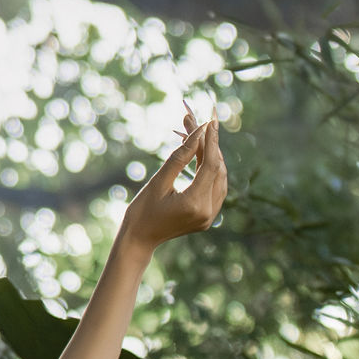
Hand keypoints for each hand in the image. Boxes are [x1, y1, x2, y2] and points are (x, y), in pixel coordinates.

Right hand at [115, 106, 228, 256]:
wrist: (139, 239)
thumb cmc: (142, 210)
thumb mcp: (158, 182)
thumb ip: (179, 158)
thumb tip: (196, 134)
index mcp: (195, 204)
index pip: (209, 165)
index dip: (210, 140)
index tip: (209, 119)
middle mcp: (208, 211)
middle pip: (217, 170)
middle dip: (209, 145)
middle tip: (199, 123)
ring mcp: (210, 216)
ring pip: (220, 178)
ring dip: (211, 157)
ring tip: (199, 136)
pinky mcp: (208, 217)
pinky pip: (216, 188)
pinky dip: (210, 171)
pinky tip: (201, 156)